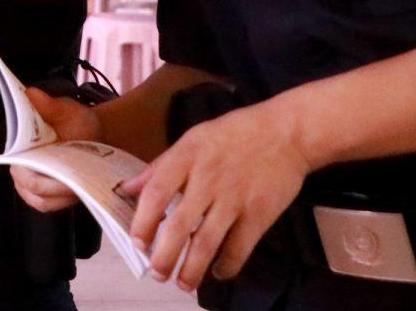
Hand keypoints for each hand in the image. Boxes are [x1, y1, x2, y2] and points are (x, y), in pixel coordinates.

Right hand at [11, 88, 104, 212]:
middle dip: (54, 186)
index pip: (17, 162)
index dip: (35, 169)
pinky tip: (76, 191)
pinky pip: (49, 205)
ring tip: (79, 184)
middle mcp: (20, 166)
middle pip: (30, 186)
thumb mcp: (68, 111)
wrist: (94, 139)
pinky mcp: (44, 196)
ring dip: (61, 196)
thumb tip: (30, 93)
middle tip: (76, 180)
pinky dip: (63, 202)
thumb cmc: (77, 124)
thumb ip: (51, 105)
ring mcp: (31, 184)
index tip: (60, 167)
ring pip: (41, 200)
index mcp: (20, 143)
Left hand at [122, 101, 311, 290]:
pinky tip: (218, 272)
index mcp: (187, 156)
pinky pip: (240, 247)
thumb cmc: (234, 134)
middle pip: (179, 225)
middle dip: (164, 256)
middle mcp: (208, 179)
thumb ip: (160, 166)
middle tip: (156, 273)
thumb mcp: (192, 139)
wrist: (286, 132)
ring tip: (183, 283)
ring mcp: (234, 198)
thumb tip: (128, 188)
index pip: (157, 193)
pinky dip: (227, 265)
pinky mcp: (259, 213)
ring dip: (192, 268)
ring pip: (207, 242)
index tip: (136, 242)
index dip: (143, 221)